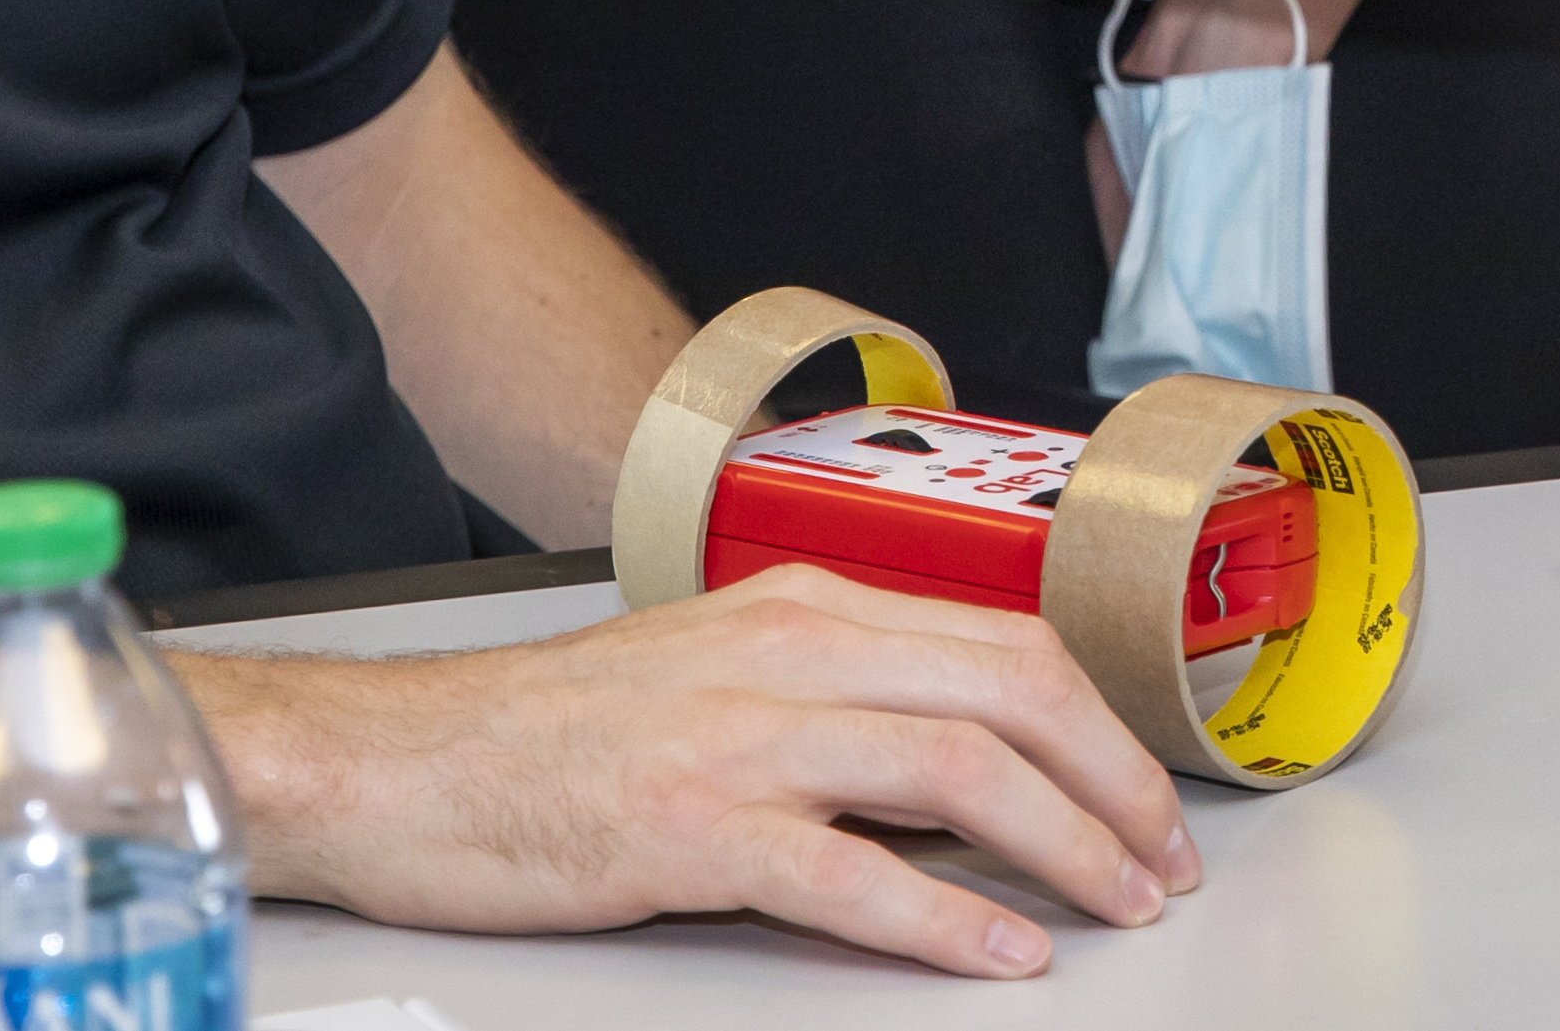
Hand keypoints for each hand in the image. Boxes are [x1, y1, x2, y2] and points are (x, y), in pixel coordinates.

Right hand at [237, 562, 1196, 972]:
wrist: (399, 762)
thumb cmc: (550, 732)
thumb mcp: (717, 672)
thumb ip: (839, 699)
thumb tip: (967, 770)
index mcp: (807, 607)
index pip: (1009, 644)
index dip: (1101, 726)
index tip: (1146, 799)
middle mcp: (791, 650)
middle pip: (1014, 691)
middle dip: (1115, 783)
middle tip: (1161, 861)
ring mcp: (742, 735)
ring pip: (959, 766)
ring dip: (1064, 845)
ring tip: (1113, 905)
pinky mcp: (691, 825)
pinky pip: (854, 871)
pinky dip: (947, 917)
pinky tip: (998, 952)